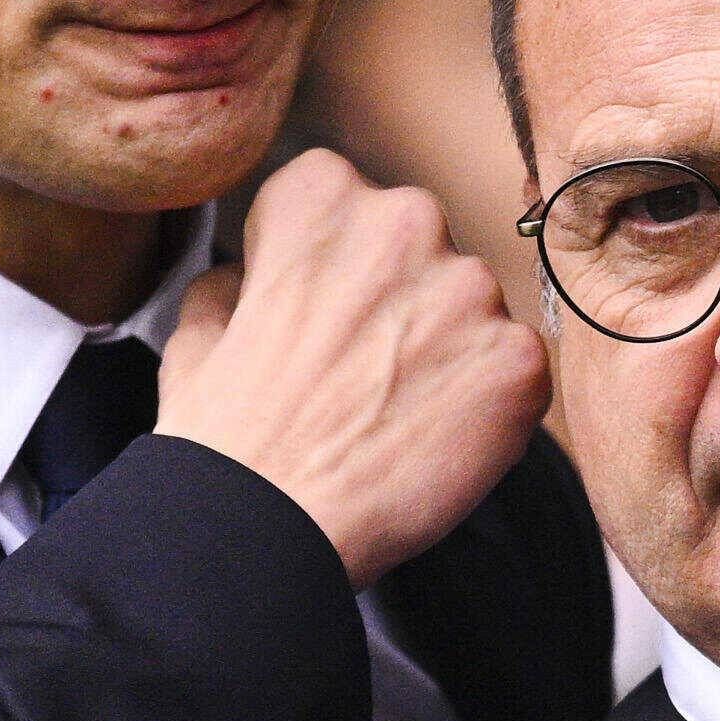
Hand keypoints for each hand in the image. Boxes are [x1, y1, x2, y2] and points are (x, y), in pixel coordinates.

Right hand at [160, 150, 548, 585]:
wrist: (268, 525)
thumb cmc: (227, 436)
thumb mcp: (199, 329)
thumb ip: (238, 280)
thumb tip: (255, 277)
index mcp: (322, 195)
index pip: (350, 202)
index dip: (333, 267)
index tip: (319, 316)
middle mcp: (408, 219)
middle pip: (421, 246)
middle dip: (401, 298)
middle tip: (362, 373)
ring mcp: (473, 289)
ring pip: (474, 307)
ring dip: (448, 348)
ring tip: (395, 414)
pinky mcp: (520, 361)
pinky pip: (515, 369)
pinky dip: (488, 405)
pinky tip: (434, 441)